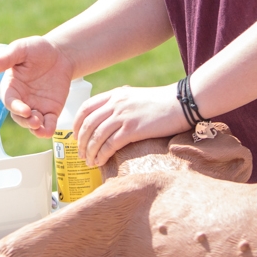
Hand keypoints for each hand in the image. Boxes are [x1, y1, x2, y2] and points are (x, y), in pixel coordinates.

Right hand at [0, 36, 75, 136]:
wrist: (60, 54)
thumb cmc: (37, 49)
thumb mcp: (20, 50)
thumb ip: (5, 59)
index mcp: (12, 87)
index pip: (10, 101)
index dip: (15, 107)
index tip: (24, 110)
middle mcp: (22, 100)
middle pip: (19, 117)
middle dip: (25, 121)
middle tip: (34, 120)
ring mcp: (36, 107)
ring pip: (31, 124)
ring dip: (34, 128)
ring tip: (40, 125)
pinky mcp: (50, 111)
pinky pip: (48, 124)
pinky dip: (47, 130)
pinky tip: (48, 131)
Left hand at [74, 84, 188, 167]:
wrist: (181, 103)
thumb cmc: (161, 102)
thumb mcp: (135, 96)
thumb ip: (120, 104)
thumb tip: (109, 118)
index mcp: (115, 95)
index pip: (86, 108)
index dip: (76, 123)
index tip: (75, 135)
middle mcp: (115, 104)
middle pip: (87, 124)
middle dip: (80, 141)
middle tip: (80, 153)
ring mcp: (123, 116)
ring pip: (96, 136)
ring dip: (90, 151)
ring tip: (89, 161)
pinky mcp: (133, 129)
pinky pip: (110, 144)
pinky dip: (101, 155)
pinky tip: (100, 162)